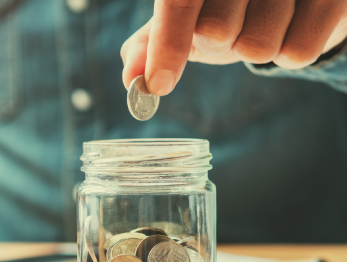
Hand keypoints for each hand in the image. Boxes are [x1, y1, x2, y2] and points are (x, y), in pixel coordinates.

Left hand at [121, 0, 346, 94]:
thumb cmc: (232, 5)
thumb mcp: (186, 18)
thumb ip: (152, 43)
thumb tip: (131, 76)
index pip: (178, 1)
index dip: (165, 45)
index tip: (158, 85)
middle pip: (217, 30)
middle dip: (219, 42)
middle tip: (231, 24)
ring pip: (258, 45)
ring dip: (256, 48)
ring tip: (265, 22)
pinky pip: (298, 52)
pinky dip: (289, 54)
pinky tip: (293, 27)